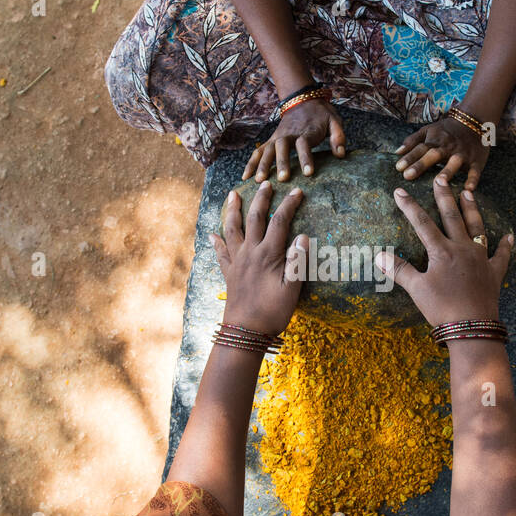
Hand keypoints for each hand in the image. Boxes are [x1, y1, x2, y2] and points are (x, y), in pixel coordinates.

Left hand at [210, 182, 308, 335]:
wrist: (245, 332)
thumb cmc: (272, 313)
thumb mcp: (292, 289)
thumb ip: (297, 262)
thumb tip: (303, 236)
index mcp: (268, 255)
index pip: (280, 222)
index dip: (289, 205)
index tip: (297, 191)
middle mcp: (250, 253)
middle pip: (254, 219)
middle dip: (260, 199)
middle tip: (264, 183)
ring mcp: (237, 262)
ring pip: (233, 229)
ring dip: (233, 210)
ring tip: (232, 194)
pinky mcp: (229, 273)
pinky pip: (221, 253)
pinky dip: (217, 241)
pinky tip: (212, 234)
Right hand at [242, 98, 344, 181]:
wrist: (303, 99)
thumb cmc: (321, 114)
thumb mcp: (334, 121)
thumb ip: (338, 136)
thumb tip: (341, 154)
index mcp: (306, 131)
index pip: (305, 144)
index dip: (306, 158)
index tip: (308, 173)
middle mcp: (289, 134)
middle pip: (282, 147)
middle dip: (281, 163)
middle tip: (282, 179)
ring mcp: (277, 137)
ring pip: (267, 150)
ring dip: (262, 164)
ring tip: (259, 181)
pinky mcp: (271, 140)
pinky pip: (258, 151)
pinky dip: (251, 163)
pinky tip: (245, 177)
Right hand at [375, 175, 512, 325]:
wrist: (472, 328)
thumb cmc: (442, 308)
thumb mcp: (416, 289)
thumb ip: (399, 269)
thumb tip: (378, 255)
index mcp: (442, 251)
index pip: (422, 223)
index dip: (409, 206)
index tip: (399, 190)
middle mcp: (463, 249)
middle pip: (452, 217)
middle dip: (444, 197)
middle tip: (441, 178)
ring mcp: (481, 259)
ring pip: (477, 227)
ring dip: (472, 210)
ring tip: (469, 192)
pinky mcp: (494, 273)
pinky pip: (502, 255)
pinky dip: (506, 246)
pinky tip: (509, 236)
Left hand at [395, 115, 490, 189]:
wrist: (474, 122)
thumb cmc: (446, 130)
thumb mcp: (428, 130)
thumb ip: (412, 141)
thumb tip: (396, 153)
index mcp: (435, 140)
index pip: (420, 148)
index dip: (409, 157)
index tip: (398, 168)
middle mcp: (448, 147)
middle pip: (433, 155)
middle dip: (421, 164)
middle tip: (408, 175)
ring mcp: (463, 154)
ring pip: (454, 162)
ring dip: (447, 171)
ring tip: (439, 182)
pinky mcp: (476, 161)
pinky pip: (475, 171)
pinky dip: (473, 179)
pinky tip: (468, 189)